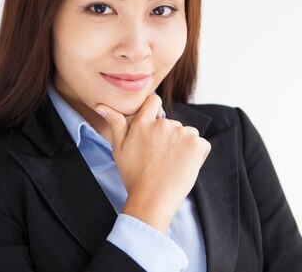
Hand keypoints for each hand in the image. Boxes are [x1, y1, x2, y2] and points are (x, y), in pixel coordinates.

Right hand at [94, 94, 210, 232]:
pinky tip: (184, 167)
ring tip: (172, 165)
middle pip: (172, 124)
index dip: (156, 111)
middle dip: (169, 137)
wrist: (152, 200)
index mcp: (142, 123)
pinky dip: (197, 155)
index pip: (154, 101)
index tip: (155, 128)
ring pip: (187, 134)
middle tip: (160, 159)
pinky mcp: (196, 145)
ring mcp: (181, 133)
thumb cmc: (133, 176)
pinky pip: (201, 145)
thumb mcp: (118, 149)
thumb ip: (114, 123)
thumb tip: (100, 105)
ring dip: (183, 145)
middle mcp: (162, 124)